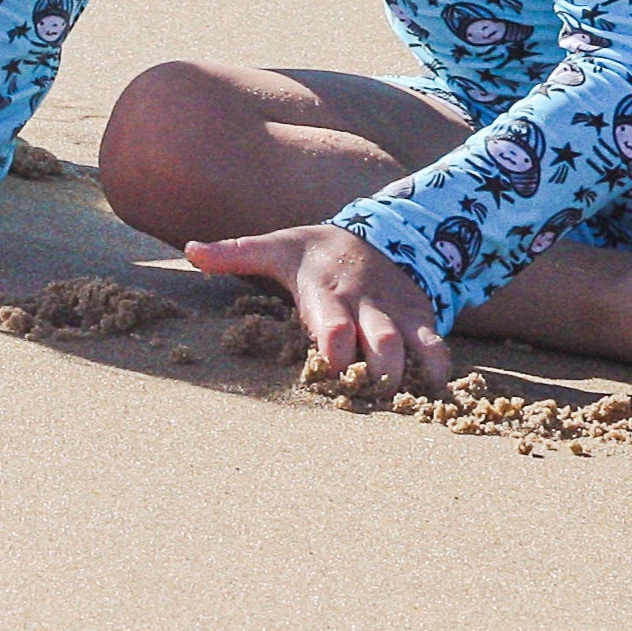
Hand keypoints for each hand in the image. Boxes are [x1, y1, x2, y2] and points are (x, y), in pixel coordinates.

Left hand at [188, 221, 451, 389]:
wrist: (379, 228)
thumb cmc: (315, 251)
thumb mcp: (277, 247)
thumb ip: (235, 253)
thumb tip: (190, 249)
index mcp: (325, 289)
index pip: (331, 318)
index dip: (335, 340)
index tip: (333, 363)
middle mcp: (363, 300)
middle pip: (377, 336)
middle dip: (379, 366)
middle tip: (375, 392)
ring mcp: (394, 309)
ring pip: (411, 341)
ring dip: (412, 371)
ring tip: (410, 401)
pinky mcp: (418, 314)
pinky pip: (435, 340)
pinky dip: (440, 366)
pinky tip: (441, 392)